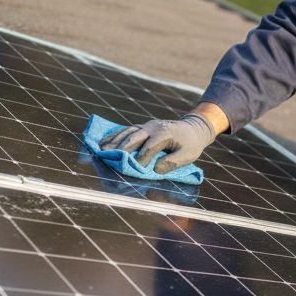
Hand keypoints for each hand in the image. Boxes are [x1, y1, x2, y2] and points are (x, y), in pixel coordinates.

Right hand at [100, 114, 216, 173]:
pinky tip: (104, 141)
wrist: (194, 127)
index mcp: (164, 134)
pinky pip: (127, 130)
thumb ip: (173, 163)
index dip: (141, 158)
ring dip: (113, 141)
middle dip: (121, 148)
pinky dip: (115, 135)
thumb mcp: (188, 155)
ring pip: (128, 132)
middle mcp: (153, 127)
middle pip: (134, 137)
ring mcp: (147, 126)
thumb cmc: (191, 144)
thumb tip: (155, 170)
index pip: (149, 147)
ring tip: (101, 149)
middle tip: (107, 157)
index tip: (133, 168)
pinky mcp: (143, 127)